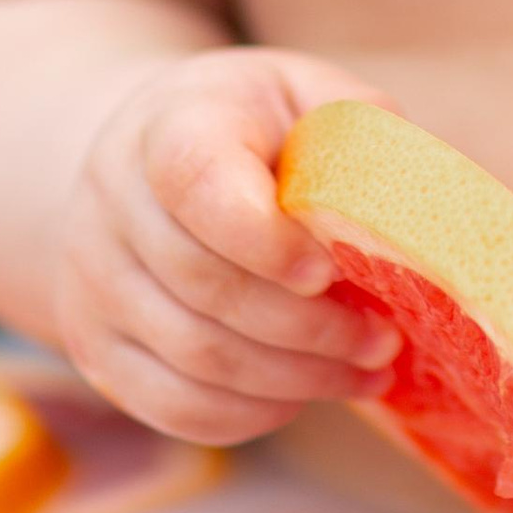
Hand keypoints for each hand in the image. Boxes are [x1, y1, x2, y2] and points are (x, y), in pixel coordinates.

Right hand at [51, 47, 398, 444]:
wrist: (146, 157)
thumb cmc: (255, 127)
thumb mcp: (310, 97)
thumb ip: (362, 139)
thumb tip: (421, 219)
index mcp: (172, 124)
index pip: (198, 183)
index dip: (265, 239)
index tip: (330, 269)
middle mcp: (113, 200)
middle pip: (205, 288)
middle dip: (310, 328)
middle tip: (383, 340)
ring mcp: (92, 280)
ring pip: (193, 357)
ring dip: (294, 379)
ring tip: (364, 371)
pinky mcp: (96, 346)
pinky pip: (172, 405)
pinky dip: (248, 415)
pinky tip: (302, 394)